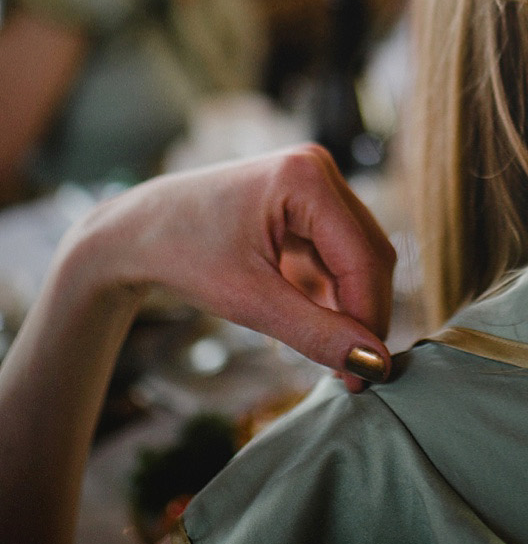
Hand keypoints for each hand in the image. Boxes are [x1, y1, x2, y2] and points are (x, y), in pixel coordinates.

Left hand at [59, 146, 394, 390]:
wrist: (137, 233)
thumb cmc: (182, 256)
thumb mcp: (248, 301)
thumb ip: (316, 332)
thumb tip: (373, 364)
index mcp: (305, 177)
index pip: (363, 258)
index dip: (370, 319)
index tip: (367, 375)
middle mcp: (318, 168)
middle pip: (370, 253)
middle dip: (365, 313)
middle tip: (355, 374)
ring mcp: (314, 180)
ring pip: (360, 254)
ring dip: (353, 304)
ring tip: (338, 358)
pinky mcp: (308, 200)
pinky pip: (340, 250)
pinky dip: (337, 290)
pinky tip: (323, 326)